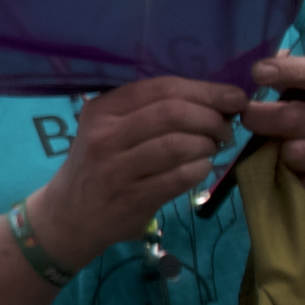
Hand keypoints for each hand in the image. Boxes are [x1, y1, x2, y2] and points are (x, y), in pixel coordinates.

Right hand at [17, 75, 233, 263]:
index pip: (162, 88)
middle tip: (226, 129)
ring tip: (213, 148)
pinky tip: (201, 168)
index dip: (206, 90)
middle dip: (212, 118)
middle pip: (174, 113)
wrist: (69, 215)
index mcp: (102, 110)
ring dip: (208, 145)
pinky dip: (201, 169)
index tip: (234, 98)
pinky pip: (180, 177)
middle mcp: (104, 136)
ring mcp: (115, 170)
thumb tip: (216, 98)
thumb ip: (149, 110)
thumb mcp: (108, 129)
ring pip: (179, 145)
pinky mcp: (130, 199)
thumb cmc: (98, 165)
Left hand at [239, 47, 304, 206]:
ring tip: (276, 151)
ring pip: (293, 153)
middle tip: (248, 120)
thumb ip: (287, 74)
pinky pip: (298, 183)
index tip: (258, 71)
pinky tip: (292, 175)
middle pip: (292, 117)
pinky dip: (286, 181)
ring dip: (274, 154)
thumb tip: (265, 52)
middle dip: (259, 119)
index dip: (291, 70)